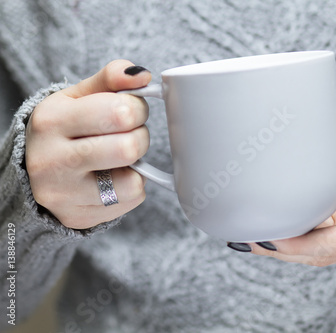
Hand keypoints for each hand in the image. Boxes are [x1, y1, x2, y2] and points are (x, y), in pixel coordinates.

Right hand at [26, 60, 150, 228]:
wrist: (33, 172)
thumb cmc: (65, 129)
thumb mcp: (78, 96)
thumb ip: (111, 79)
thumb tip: (142, 75)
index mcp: (52, 120)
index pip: (120, 112)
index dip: (138, 108)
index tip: (130, 110)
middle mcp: (52, 160)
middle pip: (128, 148)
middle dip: (140, 137)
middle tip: (129, 134)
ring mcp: (64, 194)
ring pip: (133, 182)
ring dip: (137, 166)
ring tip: (120, 158)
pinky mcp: (79, 217)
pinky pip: (131, 200)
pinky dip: (132, 186)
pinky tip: (113, 177)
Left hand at [248, 107, 335, 265]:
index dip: (305, 242)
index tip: (272, 235)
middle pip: (331, 253)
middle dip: (289, 250)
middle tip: (251, 239)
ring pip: (330, 251)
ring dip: (293, 249)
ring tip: (257, 239)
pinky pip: (333, 239)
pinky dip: (305, 240)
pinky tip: (283, 231)